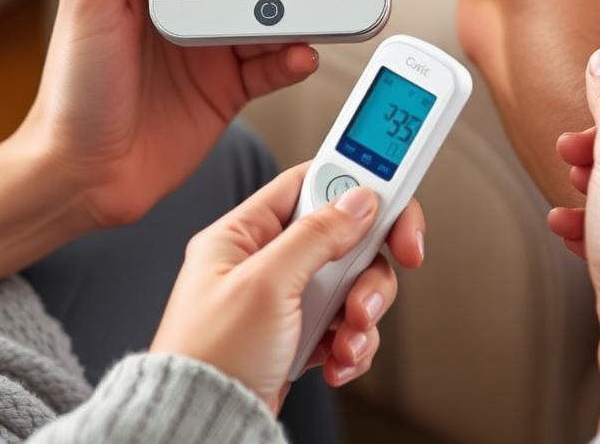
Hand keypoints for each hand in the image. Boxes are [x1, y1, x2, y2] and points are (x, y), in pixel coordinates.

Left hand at [14, 0, 318, 229]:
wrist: (86, 177)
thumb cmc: (72, 88)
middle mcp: (187, 8)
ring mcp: (211, 48)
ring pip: (270, 16)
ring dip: (294, 13)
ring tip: (309, 10)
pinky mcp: (230, 88)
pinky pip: (275, 65)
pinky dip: (293, 58)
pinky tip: (299, 54)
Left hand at [151, 164, 425, 412]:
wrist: (201, 437)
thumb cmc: (209, 361)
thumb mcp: (266, 284)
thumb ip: (316, 235)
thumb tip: (360, 199)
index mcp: (243, 233)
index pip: (310, 182)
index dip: (355, 182)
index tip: (394, 194)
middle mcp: (264, 262)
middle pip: (343, 235)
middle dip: (369, 262)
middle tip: (398, 262)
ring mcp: (283, 302)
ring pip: (351, 282)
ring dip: (363, 309)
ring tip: (349, 334)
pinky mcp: (297, 339)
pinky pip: (344, 325)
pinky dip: (352, 343)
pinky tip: (338, 359)